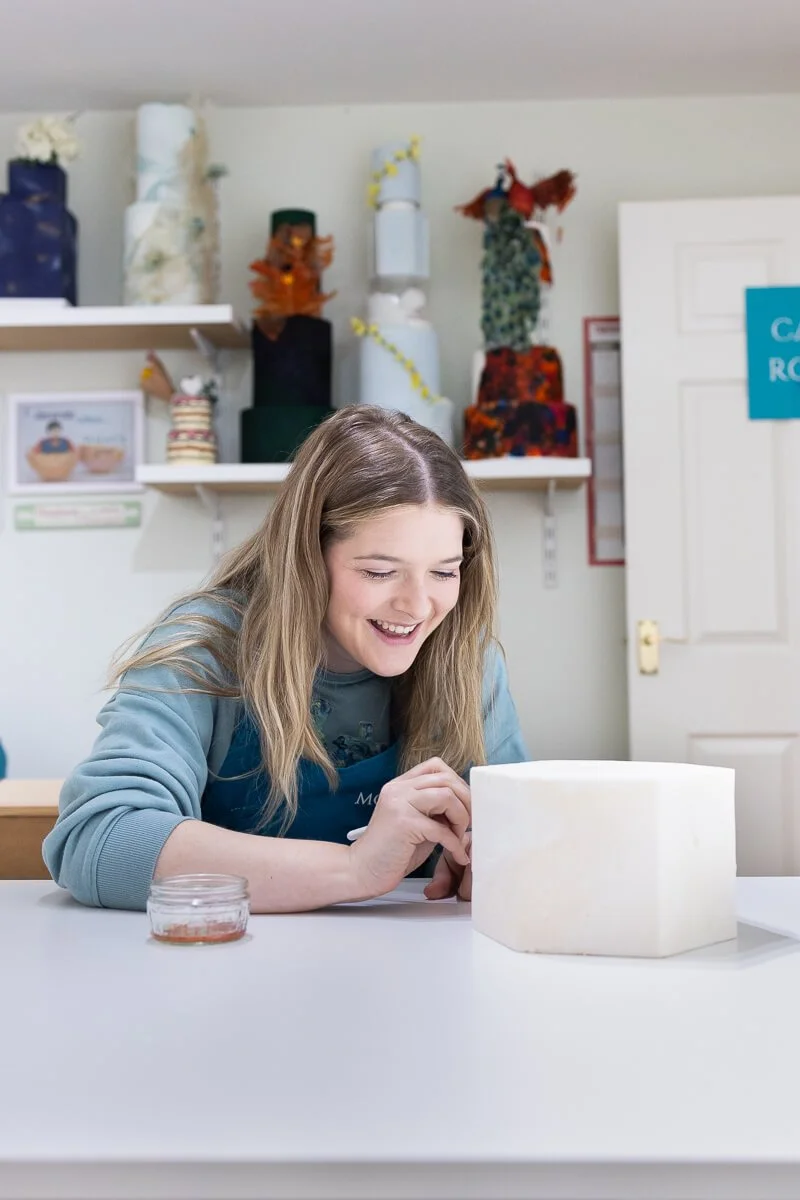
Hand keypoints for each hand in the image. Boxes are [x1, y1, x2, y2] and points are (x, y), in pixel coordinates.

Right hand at [348, 757, 470, 898]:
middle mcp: (398, 789)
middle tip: (468, 823)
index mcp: (400, 786)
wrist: (361, 872)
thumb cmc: (391, 852)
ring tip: (459, 837)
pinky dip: (455, 844)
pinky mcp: (403, 823)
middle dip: (466, 801)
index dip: (457, 783)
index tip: (464, 805)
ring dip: (461, 818)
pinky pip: (441, 829)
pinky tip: (457, 855)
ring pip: (447, 796)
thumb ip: (435, 810)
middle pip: (446, 779)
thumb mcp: (416, 823)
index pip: (436, 766)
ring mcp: (399, 804)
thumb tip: (466, 806)